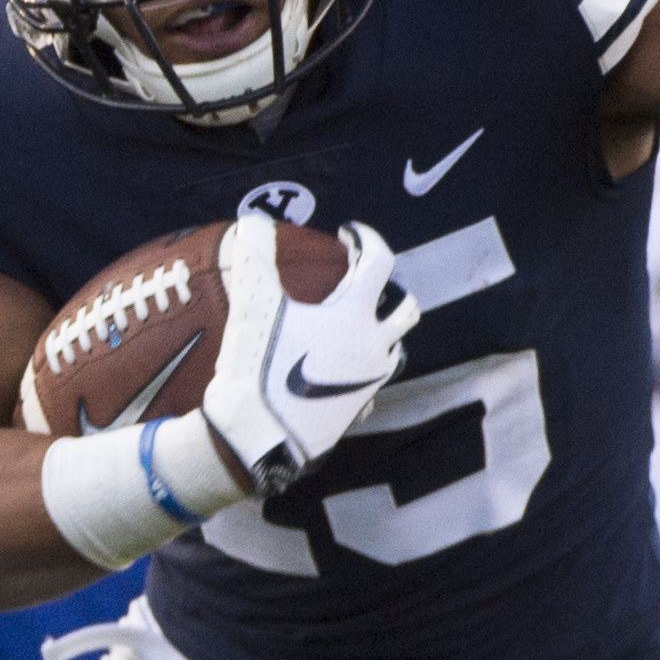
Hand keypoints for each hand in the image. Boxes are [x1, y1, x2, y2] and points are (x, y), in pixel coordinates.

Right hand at [202, 214, 417, 495]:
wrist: (257, 440)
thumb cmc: (258, 371)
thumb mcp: (252, 307)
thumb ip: (255, 256)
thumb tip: (253, 219)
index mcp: (355, 317)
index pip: (379, 262)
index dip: (366, 239)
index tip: (348, 234)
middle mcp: (374, 349)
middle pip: (406, 311)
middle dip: (394, 291)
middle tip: (367, 285)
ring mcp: (370, 384)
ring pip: (394, 351)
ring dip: (383, 333)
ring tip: (356, 327)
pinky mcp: (357, 413)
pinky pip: (373, 389)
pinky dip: (364, 374)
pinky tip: (342, 373)